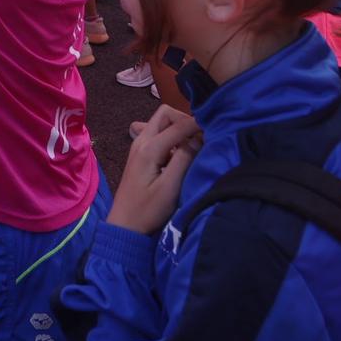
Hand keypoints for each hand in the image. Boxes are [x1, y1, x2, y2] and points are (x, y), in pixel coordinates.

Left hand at [106, 104, 202, 233]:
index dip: (198, 125)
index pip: (178, 125)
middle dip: (185, 120)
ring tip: (194, 145)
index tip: (215, 131)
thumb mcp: (170, 187)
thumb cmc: (148, 210)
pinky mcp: (140, 154)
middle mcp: (141, 141)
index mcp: (149, 148)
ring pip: (160, 123)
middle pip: (165, 114)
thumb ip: (184, 159)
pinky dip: (172, 137)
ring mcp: (138, 146)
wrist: (125, 225)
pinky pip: (157, 134)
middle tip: (201, 136)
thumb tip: (199, 138)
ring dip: (178, 128)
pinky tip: (181, 153)